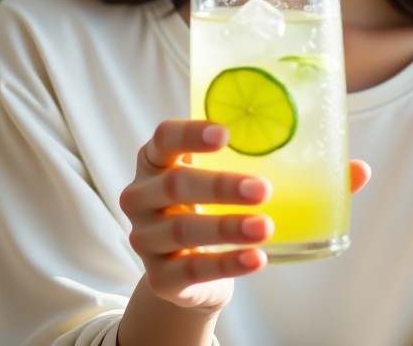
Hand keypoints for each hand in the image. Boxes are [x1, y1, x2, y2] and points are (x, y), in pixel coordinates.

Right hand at [118, 120, 272, 312]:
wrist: (183, 267)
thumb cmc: (196, 205)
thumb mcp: (202, 176)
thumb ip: (224, 157)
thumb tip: (273, 142)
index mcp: (152, 162)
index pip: (164, 139)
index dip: (191, 134)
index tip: (225, 134)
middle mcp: (139, 198)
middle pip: (174, 185)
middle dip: (220, 186)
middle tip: (262, 189)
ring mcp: (144, 239)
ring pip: (183, 230)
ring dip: (227, 228)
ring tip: (264, 226)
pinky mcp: (158, 277)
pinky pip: (192, 270)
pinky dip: (227, 264)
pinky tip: (255, 257)